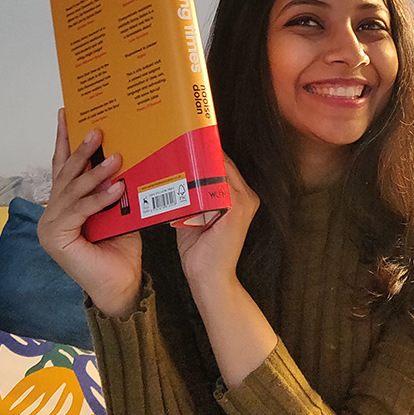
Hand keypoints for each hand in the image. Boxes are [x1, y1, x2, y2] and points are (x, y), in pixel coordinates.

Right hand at [37, 109, 142, 317]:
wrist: (121, 287)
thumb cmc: (120, 250)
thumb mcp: (117, 210)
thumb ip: (111, 187)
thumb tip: (122, 154)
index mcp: (62, 206)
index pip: (62, 168)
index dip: (65, 141)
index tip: (66, 114)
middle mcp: (50, 214)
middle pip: (65, 175)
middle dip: (81, 150)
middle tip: (96, 130)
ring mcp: (49, 227)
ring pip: (72, 190)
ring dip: (95, 172)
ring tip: (116, 157)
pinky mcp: (55, 238)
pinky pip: (79, 210)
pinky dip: (98, 198)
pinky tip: (116, 188)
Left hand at [174, 155, 275, 386]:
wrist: (209, 280)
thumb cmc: (198, 251)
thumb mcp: (192, 215)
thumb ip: (188, 195)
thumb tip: (169, 174)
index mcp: (237, 194)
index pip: (218, 162)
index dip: (200, 148)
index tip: (179, 136)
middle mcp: (245, 193)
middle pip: (219, 159)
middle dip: (196, 147)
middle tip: (171, 134)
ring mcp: (243, 199)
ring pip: (217, 166)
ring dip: (194, 156)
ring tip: (170, 144)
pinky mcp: (237, 208)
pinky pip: (215, 181)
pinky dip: (195, 173)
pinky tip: (176, 166)